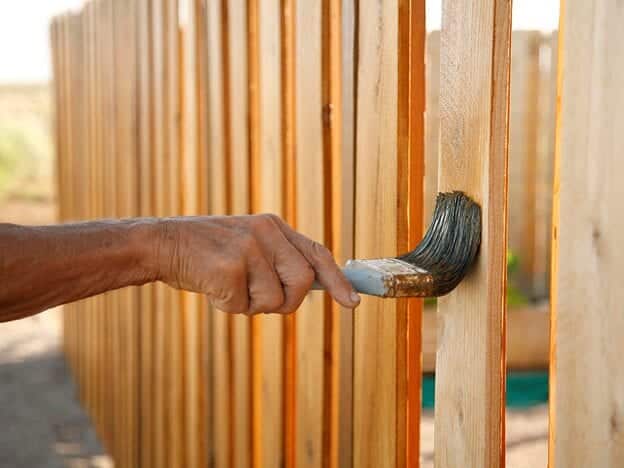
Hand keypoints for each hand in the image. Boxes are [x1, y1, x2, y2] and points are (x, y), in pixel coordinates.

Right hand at [155, 214, 360, 314]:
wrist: (162, 243)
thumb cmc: (207, 252)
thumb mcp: (248, 245)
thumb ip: (278, 260)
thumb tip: (313, 286)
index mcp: (273, 226)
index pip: (316, 253)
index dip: (337, 280)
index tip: (352, 304)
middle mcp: (266, 232)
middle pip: (303, 282)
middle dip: (287, 302)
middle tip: (258, 299)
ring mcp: (248, 247)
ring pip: (274, 301)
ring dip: (252, 305)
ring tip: (228, 286)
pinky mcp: (229, 267)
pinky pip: (242, 307)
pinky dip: (227, 307)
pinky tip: (211, 287)